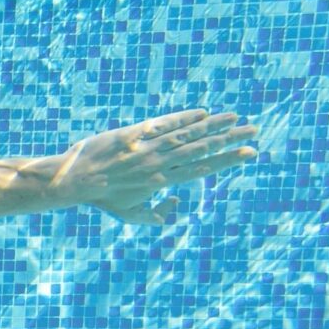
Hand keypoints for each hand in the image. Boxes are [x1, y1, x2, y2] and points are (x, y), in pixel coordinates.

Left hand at [44, 110, 257, 223]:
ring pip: (186, 133)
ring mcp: (147, 146)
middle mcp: (158, 163)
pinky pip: (163, 123)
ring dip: (213, 125)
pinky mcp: (134, 133)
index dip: (227, 160)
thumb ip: (156, 216)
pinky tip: (202, 113)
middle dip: (230, 140)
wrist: (74, 180)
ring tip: (235, 118)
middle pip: (201, 148)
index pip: (202, 169)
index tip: (249, 153)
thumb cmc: (103, 199)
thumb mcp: (130, 215)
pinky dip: (183, 118)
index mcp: (161, 182)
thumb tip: (175, 206)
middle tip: (254, 131)